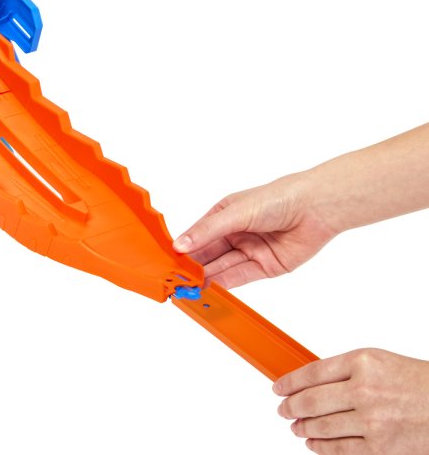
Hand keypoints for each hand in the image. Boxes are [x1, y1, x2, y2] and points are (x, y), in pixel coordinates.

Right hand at [172, 173, 338, 287]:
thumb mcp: (236, 212)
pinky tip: (210, 287)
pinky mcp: (265, 266)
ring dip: (207, 277)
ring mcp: (250, 249)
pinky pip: (241, 276)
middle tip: (176, 279)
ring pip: (222, 266)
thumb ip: (208, 231)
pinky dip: (225, 283)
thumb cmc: (277, 198)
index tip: (169, 261)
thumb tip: (180, 244)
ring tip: (190, 287)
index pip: (198, 234)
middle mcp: (235, 232)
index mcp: (224, 214)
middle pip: (209, 253)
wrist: (316, 208)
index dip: (183, 247)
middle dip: (193, 266)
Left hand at [274, 348, 428, 453]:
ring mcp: (372, 421)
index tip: (278, 387)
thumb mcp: (377, 361)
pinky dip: (321, 447)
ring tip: (295, 425)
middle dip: (291, 407)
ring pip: (322, 427)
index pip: (311, 373)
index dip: (289, 382)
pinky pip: (342, 449)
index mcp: (361, 362)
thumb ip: (344, 370)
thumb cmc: (416, 381)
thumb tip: (311, 381)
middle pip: (311, 401)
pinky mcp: (382, 448)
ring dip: (303, 427)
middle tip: (282, 409)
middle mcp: (364, 390)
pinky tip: (313, 443)